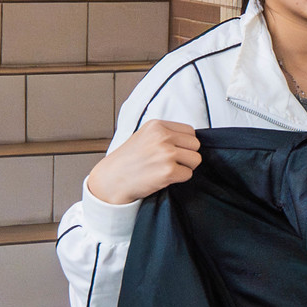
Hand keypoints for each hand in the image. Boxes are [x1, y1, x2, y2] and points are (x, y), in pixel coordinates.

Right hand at [86, 119, 200, 204]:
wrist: (110, 180)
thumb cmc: (127, 161)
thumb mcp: (144, 137)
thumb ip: (165, 134)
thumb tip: (191, 139)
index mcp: (156, 126)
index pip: (190, 131)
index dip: (184, 143)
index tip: (173, 150)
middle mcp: (162, 137)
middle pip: (195, 145)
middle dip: (187, 155)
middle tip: (170, 162)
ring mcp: (166, 153)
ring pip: (196, 159)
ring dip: (185, 167)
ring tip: (166, 169)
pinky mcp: (168, 171)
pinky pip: (189, 174)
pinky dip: (179, 178)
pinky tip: (163, 177)